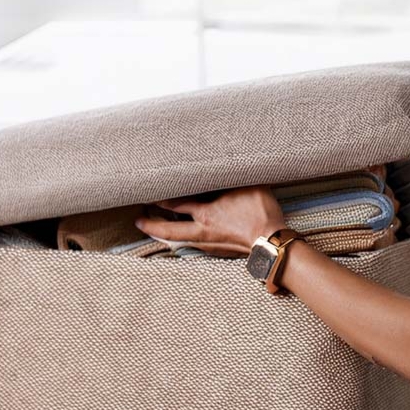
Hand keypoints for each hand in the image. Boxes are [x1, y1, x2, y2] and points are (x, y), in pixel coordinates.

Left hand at [134, 185, 287, 256]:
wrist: (272, 242)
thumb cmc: (261, 213)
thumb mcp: (248, 185)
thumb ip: (234, 174)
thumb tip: (229, 159)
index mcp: (206, 213)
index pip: (176, 204)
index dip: (159, 198)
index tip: (147, 193)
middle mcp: (203, 230)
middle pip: (170, 230)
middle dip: (152, 225)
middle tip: (138, 220)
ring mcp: (210, 243)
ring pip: (181, 240)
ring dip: (166, 234)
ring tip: (155, 230)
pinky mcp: (219, 251)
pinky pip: (196, 244)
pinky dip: (185, 240)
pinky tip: (186, 238)